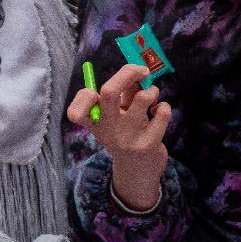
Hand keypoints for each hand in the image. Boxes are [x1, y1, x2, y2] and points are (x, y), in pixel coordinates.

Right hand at [67, 63, 170, 210]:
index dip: (83, 97)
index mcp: (95, 123)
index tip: (95, 91)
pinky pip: (162, 113)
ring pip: (142, 98)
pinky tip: (160, 112)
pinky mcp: (148, 144)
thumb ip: (123, 94)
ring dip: (151, 90)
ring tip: (151, 96)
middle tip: (142, 70)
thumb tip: (137, 70)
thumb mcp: (116, 118)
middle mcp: (108, 130)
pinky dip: (164, 107)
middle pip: (109, 92)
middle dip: (127, 73)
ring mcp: (128, 138)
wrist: (138, 171)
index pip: (76, 111)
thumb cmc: (125, 135)